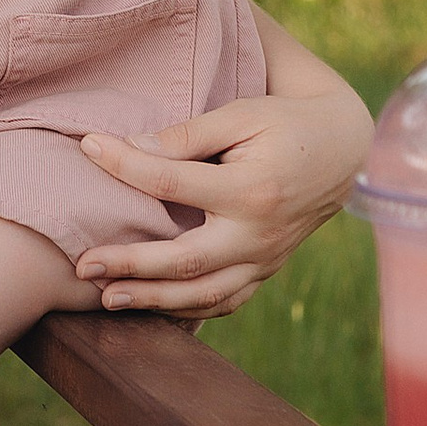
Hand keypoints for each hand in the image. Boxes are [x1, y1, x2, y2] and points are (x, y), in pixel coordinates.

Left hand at [72, 83, 368, 318]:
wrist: (343, 151)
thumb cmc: (285, 123)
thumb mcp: (242, 115)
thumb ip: (188, 135)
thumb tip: (132, 147)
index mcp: (252, 189)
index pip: (173, 182)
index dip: (125, 164)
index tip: (90, 147)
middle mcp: (258, 234)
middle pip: (185, 261)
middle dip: (130, 266)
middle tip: (83, 265)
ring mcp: (264, 260)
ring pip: (203, 294)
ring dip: (152, 301)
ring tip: (106, 299)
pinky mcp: (266, 271)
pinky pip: (225, 301)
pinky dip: (188, 311)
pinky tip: (151, 309)